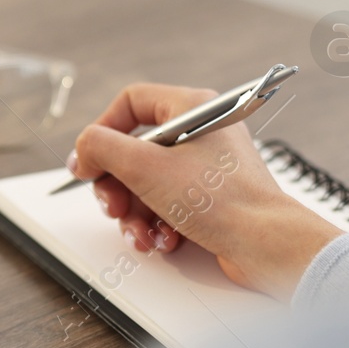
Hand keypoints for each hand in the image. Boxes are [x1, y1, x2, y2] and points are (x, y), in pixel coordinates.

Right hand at [70, 83, 342, 299]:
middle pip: (133, 150)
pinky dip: (157, 224)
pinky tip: (164, 240)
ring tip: (140, 233)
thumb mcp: (145, 167)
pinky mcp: (209, 197)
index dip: (102, 132)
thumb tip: (83, 148)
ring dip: (134, 213)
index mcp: (192, 108)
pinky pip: (166, 204)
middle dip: (117, 186)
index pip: (131, 102)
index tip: (88, 163)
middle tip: (112, 207)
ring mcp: (206, 166)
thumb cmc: (222, 201)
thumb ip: (102, 148)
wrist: (266, 245)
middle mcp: (201, 132)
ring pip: (146, 183)